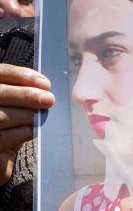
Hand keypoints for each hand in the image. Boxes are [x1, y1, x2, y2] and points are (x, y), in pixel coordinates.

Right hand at [0, 65, 53, 187]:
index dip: (21, 75)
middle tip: (49, 100)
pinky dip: (21, 132)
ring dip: (26, 115)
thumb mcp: (18, 109)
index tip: (45, 83)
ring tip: (42, 117)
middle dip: (26, 95)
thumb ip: (28, 97)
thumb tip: (47, 90)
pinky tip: (34, 131)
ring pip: (0, 116)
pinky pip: (1, 137)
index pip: (1, 73)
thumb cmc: (10, 129)